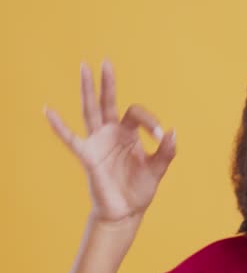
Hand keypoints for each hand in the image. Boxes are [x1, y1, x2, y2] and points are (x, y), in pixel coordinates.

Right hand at [44, 60, 176, 224]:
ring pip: (90, 111)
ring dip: (87, 91)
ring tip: (84, 68)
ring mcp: (98, 143)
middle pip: (108, 102)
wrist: (126, 211)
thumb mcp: (158, 169)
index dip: (151, 121)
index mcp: (130, 133)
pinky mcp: (88, 156)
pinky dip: (59, 126)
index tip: (161, 136)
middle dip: (108, 83)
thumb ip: (166, 152)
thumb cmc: (140, 189)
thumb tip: (173, 132)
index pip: (137, 113)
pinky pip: (71, 139)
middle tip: (106, 61)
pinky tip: (48, 110)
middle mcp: (112, 133)